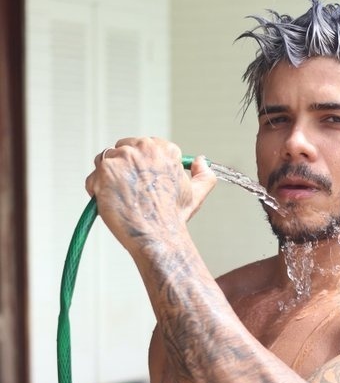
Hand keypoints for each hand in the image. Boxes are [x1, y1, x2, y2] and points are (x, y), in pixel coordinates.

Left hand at [85, 137, 216, 249]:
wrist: (157, 237)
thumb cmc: (173, 219)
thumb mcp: (196, 195)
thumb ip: (204, 175)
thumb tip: (201, 161)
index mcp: (163, 149)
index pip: (144, 146)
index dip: (142, 166)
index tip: (143, 182)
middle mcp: (142, 148)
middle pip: (123, 150)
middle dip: (124, 169)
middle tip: (131, 192)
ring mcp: (121, 159)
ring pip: (106, 161)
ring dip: (109, 179)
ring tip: (122, 200)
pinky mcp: (104, 171)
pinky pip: (93, 177)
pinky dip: (98, 191)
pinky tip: (111, 204)